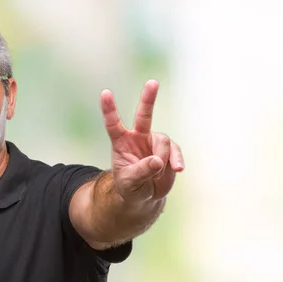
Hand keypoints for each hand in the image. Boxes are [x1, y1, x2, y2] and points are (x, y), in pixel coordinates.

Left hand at [101, 79, 183, 202]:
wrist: (144, 197)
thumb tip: (157, 160)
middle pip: (143, 115)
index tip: (105, 93)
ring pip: (163, 141)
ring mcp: (154, 143)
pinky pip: (175, 152)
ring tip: (156, 174)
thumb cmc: (130, 188)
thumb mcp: (129, 183)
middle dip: (148, 99)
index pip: (113, 124)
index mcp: (121, 143)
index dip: (109, 109)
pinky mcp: (169, 151)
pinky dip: (176, 160)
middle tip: (153, 82)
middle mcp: (138, 138)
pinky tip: (178, 169)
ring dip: (162, 158)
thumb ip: (141, 171)